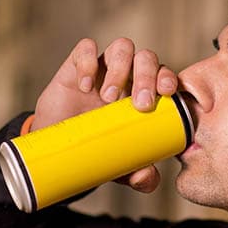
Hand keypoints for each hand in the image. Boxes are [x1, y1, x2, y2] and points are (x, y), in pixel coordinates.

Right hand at [32, 38, 178, 191]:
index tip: (167, 93)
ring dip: (121, 68)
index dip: (170, 79)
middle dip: (147, 76)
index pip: (165, 76)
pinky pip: (86, 47)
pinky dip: (88, 62)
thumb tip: (148, 180)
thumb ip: (137, 173)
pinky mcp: (76, 65)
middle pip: (147, 58)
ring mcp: (103, 68)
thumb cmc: (97, 147)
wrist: (58, 148)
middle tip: (139, 104)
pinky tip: (85, 86)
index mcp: (145, 94)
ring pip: (123, 46)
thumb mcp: (119, 164)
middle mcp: (127, 76)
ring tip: (108, 97)